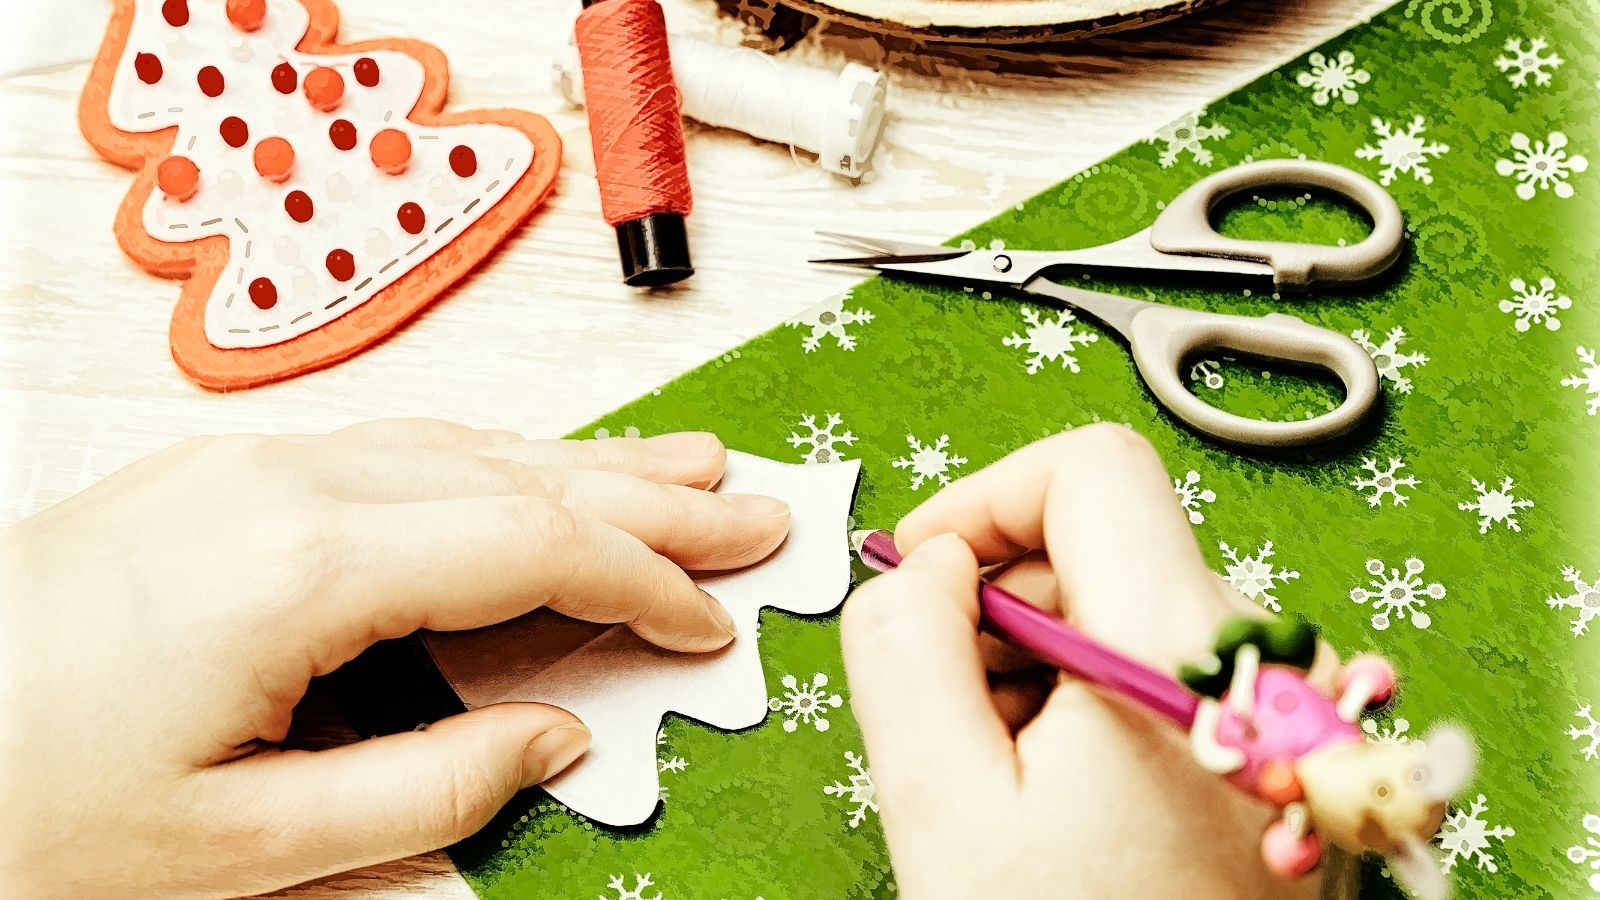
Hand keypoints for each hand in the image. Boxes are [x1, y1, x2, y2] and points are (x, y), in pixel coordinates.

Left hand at [0, 419, 790, 897]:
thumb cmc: (22, 806)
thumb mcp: (244, 848)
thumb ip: (433, 786)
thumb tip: (557, 741)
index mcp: (301, 565)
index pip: (533, 546)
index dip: (643, 583)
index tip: (712, 618)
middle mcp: (283, 482)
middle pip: (517, 471)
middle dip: (648, 498)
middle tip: (749, 508)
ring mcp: (245, 464)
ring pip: (462, 445)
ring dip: (582, 465)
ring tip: (678, 471)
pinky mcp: (217, 475)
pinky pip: (396, 451)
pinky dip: (494, 467)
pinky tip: (534, 478)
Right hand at [842, 424, 1343, 899]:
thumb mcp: (941, 805)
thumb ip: (905, 644)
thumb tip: (930, 563)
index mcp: (1183, 649)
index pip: (1091, 468)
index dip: (984, 498)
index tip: (923, 572)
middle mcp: (1268, 661)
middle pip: (1105, 547)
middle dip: (1002, 612)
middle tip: (955, 726)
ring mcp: (1293, 712)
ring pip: (1131, 616)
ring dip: (1043, 673)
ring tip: (1016, 793)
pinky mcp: (1292, 757)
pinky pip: (1173, 678)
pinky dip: (1097, 712)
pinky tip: (1072, 810)